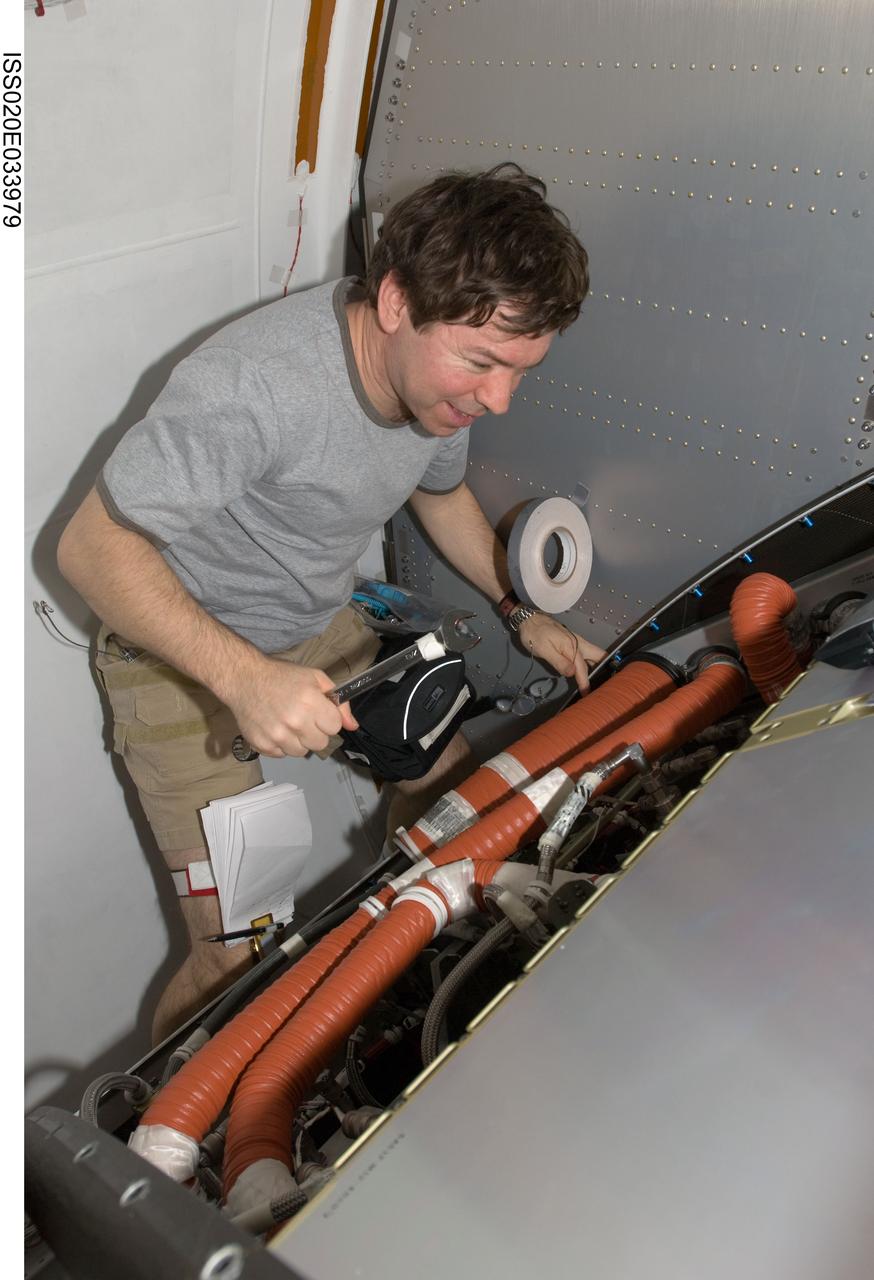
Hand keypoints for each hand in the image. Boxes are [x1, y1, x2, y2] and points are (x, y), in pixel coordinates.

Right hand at [223, 657, 358, 757]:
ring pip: (302, 753)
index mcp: (310, 702)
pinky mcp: (262, 745)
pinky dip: (280, 745)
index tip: (319, 712)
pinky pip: (282, 755)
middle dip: (315, 732)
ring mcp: (277, 736)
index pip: (335, 727)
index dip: (328, 719)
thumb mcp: (316, 678)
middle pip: (320, 743)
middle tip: (303, 718)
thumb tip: (353, 726)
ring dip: (298, 741)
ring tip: (288, 723)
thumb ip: (339, 702)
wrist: (244, 679)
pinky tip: (275, 728)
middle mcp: (295, 722)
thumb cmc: (282, 676)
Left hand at [516, 613, 605, 692]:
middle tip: (604, 682)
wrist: (530, 619)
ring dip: (599, 664)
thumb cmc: (534, 634)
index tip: (587, 692)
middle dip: (604, 667)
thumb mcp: (544, 650)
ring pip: (594, 654)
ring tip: (600, 678)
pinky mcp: (573, 641)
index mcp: (572, 646)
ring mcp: (577, 641)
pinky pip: (587, 652)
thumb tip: (573, 673)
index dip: (585, 682)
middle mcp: (578, 643)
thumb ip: (559, 662)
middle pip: (598, 656)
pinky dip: (591, 661)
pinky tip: (589, 668)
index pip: (582, 668)